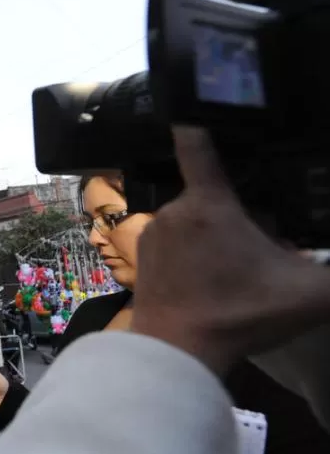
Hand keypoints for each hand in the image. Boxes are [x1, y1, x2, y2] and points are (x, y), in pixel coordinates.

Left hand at [132, 126, 329, 374]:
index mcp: (209, 203)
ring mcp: (153, 234)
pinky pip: (177, 243)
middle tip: (265, 244)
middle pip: (215, 194)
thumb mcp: (310, 294)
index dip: (200, 119)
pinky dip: (197, 254)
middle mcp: (174, 209)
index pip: (197, 144)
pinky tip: (217, 280)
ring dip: (219, 236)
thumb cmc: (240, 316)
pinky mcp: (143, 258)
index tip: (201, 100)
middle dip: (241, 212)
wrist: (176, 353)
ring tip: (243, 269)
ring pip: (196, 222)